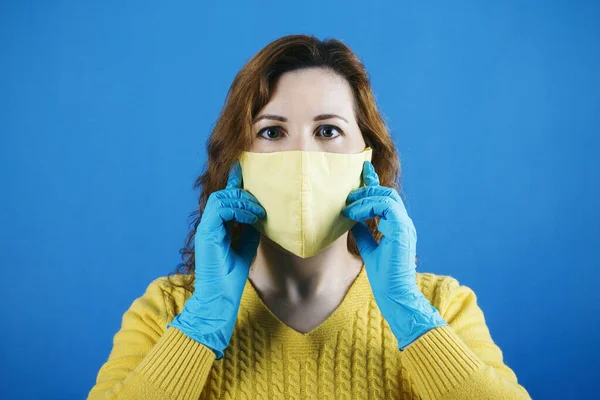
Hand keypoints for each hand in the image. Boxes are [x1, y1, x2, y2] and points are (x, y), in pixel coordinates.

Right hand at [166, 160, 265, 358]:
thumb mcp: (247, 246)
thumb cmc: (232, 276)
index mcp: (217, 227)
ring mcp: (206, 228)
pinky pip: (220, 209)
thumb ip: (249, 229)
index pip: (225, 199)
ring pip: (221, 198)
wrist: (221, 296)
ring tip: (257, 212)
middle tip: (259, 205)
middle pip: (223, 194)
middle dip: (243, 192)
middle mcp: (210, 225)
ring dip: (242, 201)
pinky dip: (237, 209)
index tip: (243, 169)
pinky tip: (250, 218)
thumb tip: (258, 215)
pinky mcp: (206, 233)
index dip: (234, 183)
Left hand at [341, 161, 447, 349]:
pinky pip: (386, 207)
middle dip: (367, 187)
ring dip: (365, 197)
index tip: (363, 169)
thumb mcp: (369, 249)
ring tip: (348, 207)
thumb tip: (352, 221)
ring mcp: (404, 225)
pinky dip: (368, 207)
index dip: (374, 182)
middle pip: (386, 192)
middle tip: (348, 193)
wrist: (395, 294)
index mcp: (396, 225)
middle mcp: (402, 222)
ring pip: (387, 196)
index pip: (385, 198)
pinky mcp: (401, 230)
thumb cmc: (384, 277)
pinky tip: (354, 214)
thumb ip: (363, 233)